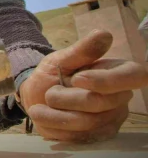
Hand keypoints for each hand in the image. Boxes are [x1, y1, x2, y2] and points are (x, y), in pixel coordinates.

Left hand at [19, 29, 147, 141]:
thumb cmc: (52, 74)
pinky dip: (53, 124)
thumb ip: (81, 50)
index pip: (135, 75)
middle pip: (99, 102)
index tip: (77, 78)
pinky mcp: (97, 137)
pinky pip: (76, 136)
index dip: (107, 80)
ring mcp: (111, 120)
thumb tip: (104, 34)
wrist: (36, 97)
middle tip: (49, 91)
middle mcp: (120, 98)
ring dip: (55, 112)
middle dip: (65, 97)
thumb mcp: (60, 59)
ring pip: (86, 122)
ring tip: (44, 103)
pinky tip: (45, 116)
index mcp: (117, 72)